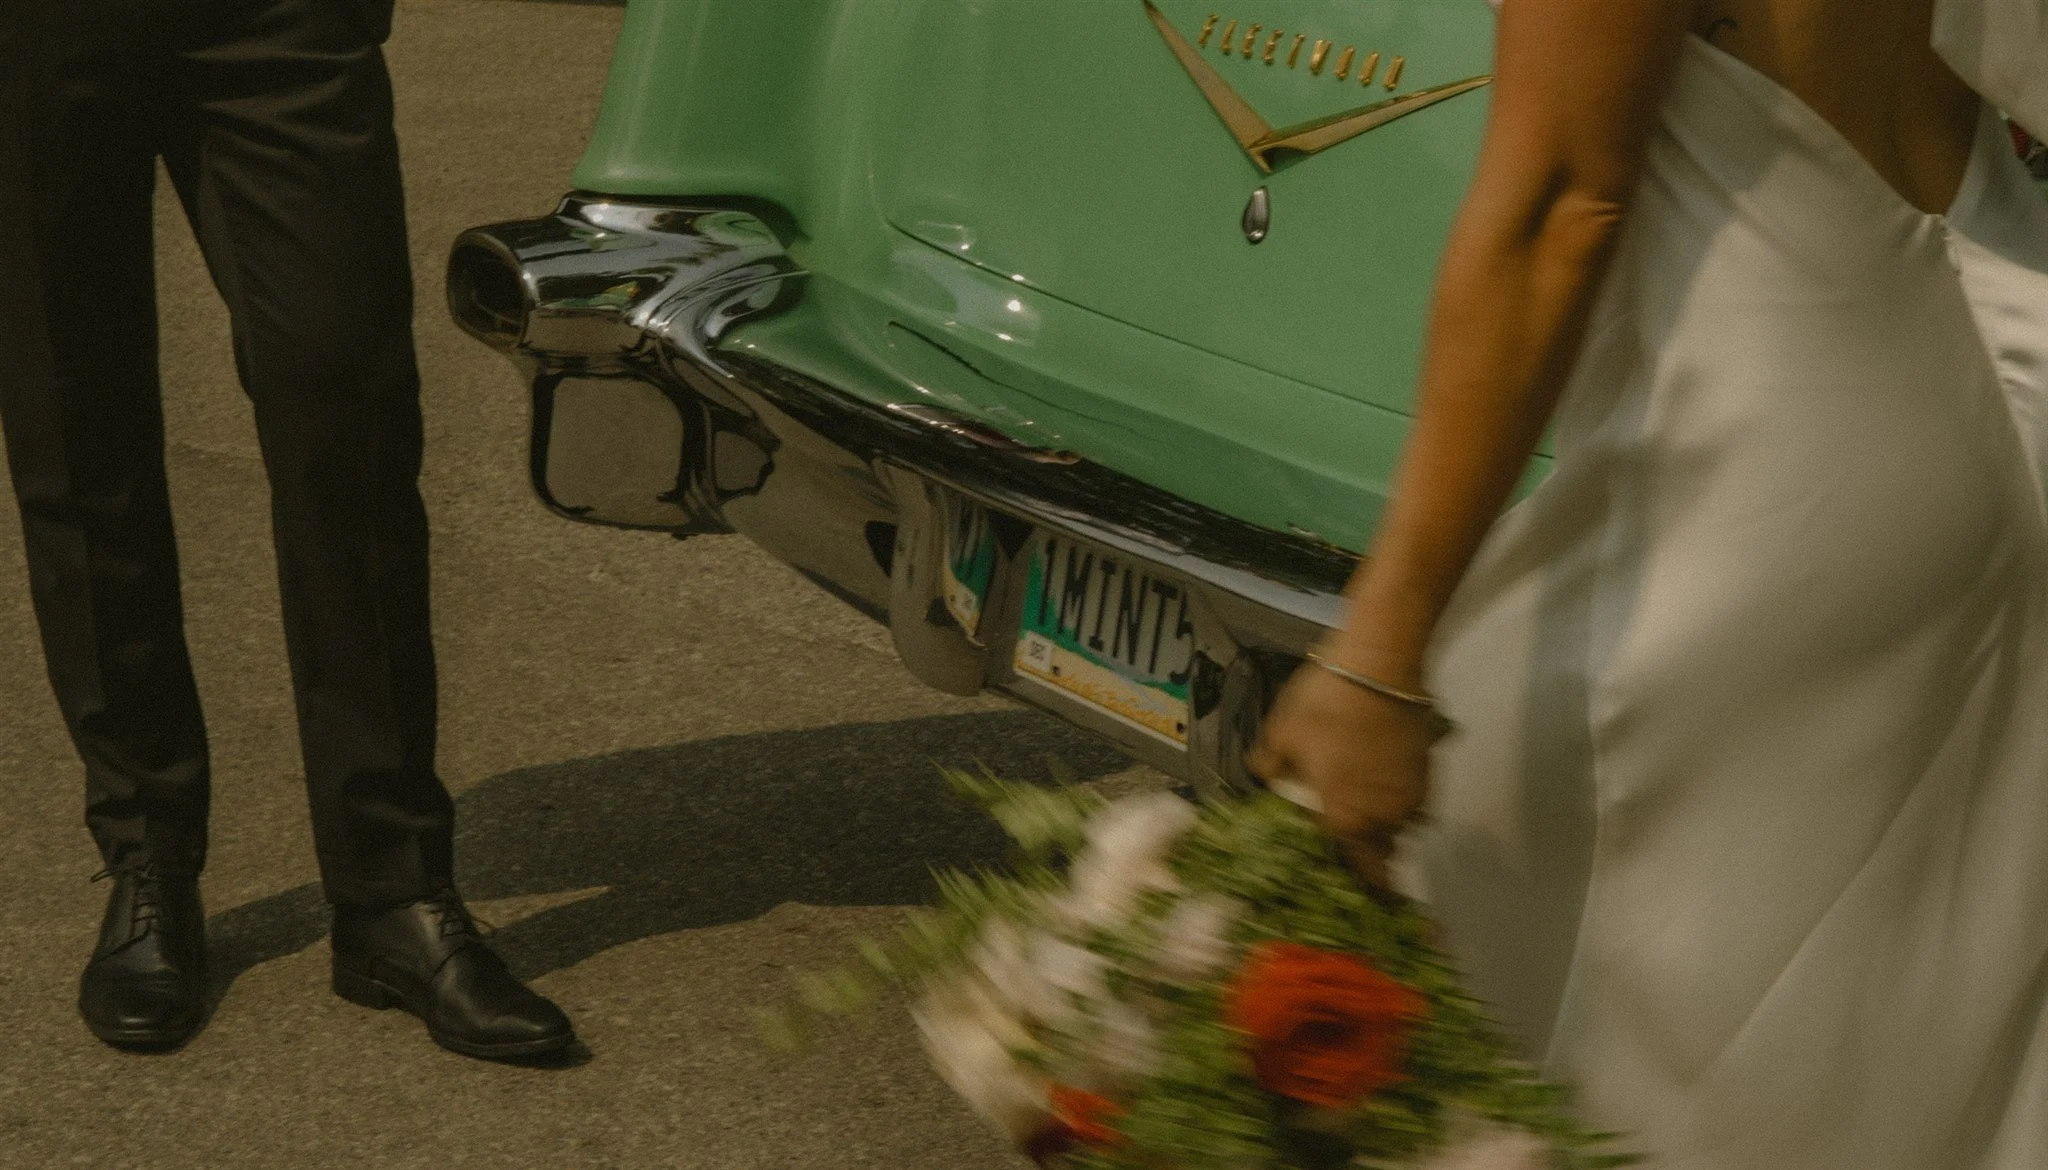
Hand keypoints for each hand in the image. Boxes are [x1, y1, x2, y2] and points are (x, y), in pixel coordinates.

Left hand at [1245, 661, 1437, 888]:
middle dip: (1371, 850)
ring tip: (1366, 802)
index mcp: (1348, 818)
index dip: (1364, 886)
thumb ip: (1271, 765)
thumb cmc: (1325, 705)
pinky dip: (1400, 795)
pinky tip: (1380, 773)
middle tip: (1351, 836)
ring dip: (1387, 821)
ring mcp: (1413, 792)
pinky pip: (1414, 797)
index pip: (1365, 872)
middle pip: (1385, 849)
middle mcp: (1386, 815)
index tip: (1359, 893)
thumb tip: (1265, 775)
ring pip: (1403, 823)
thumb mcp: (1282, 734)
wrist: (1381, 666)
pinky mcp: (1428, 767)